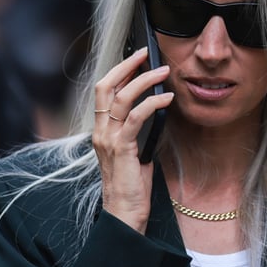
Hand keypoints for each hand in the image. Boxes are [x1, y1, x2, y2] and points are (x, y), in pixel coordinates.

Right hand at [91, 47, 173, 233]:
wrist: (125, 213)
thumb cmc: (132, 187)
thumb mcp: (135, 153)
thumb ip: (138, 132)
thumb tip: (155, 111)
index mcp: (101, 131)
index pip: (103, 92)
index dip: (118, 72)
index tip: (136, 59)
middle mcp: (100, 132)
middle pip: (105, 86)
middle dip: (126, 65)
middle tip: (145, 53)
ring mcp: (109, 139)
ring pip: (122, 97)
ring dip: (145, 80)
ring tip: (164, 72)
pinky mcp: (122, 148)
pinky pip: (136, 117)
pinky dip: (152, 103)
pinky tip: (167, 99)